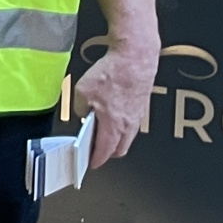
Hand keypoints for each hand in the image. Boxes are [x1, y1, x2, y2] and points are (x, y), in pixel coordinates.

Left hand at [73, 40, 157, 169]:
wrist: (135, 58)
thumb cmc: (111, 73)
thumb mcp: (82, 92)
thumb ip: (81, 108)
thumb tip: (84, 115)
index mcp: (113, 124)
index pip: (105, 151)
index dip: (96, 160)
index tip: (90, 163)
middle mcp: (128, 124)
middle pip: (120, 149)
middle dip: (107, 153)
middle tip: (94, 151)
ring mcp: (137, 116)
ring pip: (127, 137)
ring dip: (115, 140)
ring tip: (100, 134)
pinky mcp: (141, 106)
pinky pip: (132, 124)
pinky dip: (122, 127)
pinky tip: (111, 118)